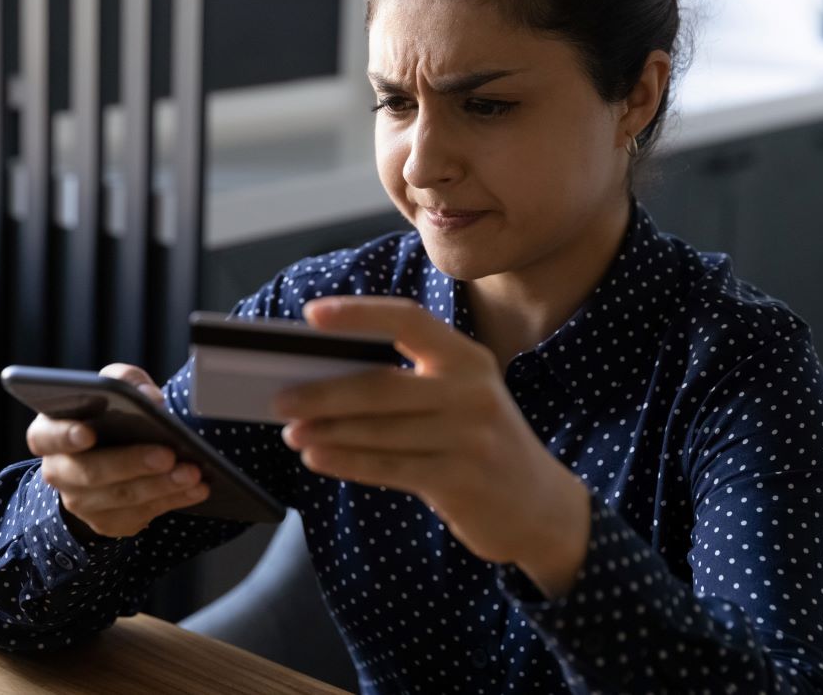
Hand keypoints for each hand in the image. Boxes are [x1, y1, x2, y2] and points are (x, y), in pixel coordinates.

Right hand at [27, 363, 208, 538]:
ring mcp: (81, 503)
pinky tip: (197, 489)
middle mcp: (59, 472)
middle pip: (91, 471)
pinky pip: (141, 515)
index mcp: (49, 433)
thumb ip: (126, 381)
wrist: (113, 456)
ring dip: (161, 486)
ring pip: (121, 497)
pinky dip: (173, 500)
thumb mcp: (114, 389)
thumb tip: (150, 398)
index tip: (88, 433)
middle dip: (132, 463)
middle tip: (168, 454)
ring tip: (193, 472)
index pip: (46, 436)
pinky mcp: (108, 522)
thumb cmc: (111, 415)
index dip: (64, 435)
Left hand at [273, 296, 589, 596]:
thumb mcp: (461, 399)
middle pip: (382, 385)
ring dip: (327, 431)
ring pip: (379, 431)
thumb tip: (324, 375)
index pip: (409, 320)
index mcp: (468, 357)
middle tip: (280, 398)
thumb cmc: (480, 443)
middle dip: (323, 392)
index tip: (311, 315)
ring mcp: (471, 437)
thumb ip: (410, 381)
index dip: (359, 314)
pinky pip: (389, 467)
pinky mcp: (462, 479)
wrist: (542, 507)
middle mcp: (473, 391)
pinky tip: (318, 457)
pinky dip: (347, 461)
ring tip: (292, 432)